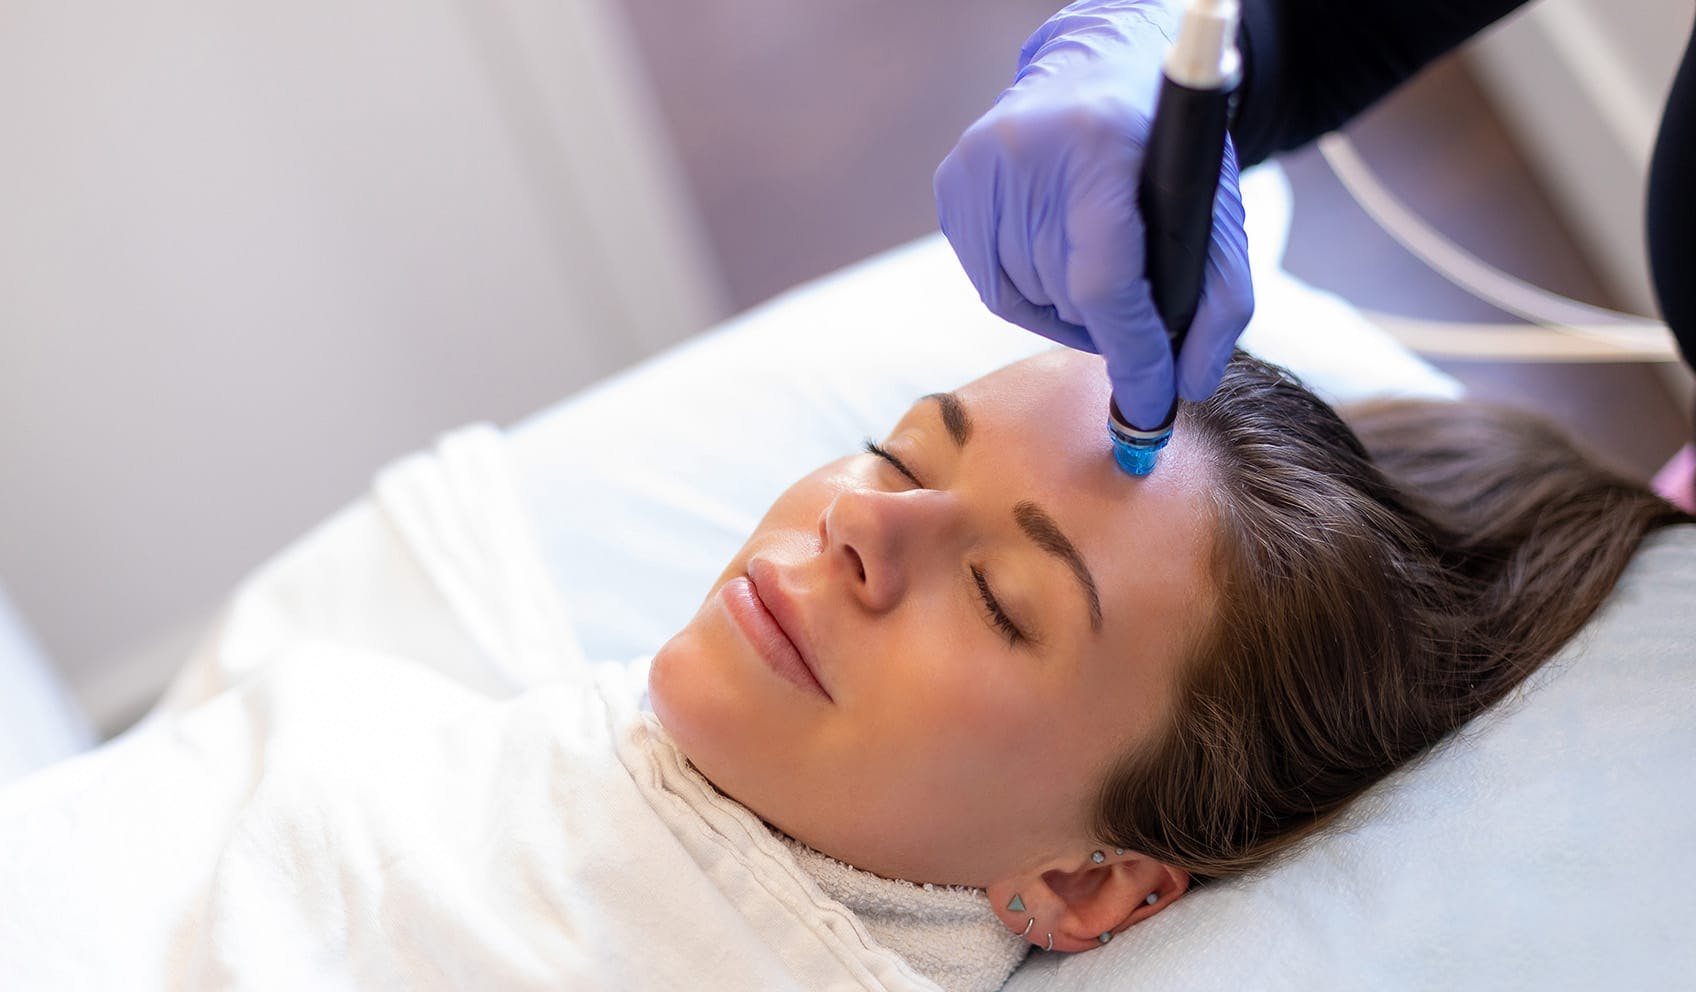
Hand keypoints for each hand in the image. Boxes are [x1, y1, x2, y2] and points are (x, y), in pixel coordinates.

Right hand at [935, 0, 1252, 426]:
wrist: (1098, 62)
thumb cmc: (1161, 138)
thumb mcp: (1214, 204)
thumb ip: (1220, 300)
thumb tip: (1186, 385)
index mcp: (1096, 145)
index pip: (1105, 282)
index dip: (1131, 353)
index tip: (1150, 404)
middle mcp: (1022, 153)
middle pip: (1067, 296)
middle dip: (1109, 320)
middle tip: (1136, 306)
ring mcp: (977, 170)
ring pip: (1028, 299)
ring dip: (1069, 306)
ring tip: (1097, 267)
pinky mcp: (953, 187)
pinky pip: (995, 285)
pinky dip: (1034, 291)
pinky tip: (1059, 255)